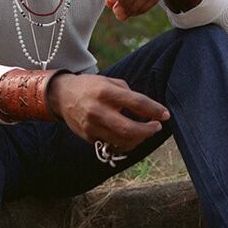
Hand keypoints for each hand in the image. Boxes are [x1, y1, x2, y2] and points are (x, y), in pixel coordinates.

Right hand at [48, 73, 169, 151]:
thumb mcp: (110, 82)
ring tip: (145, 131)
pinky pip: (112, 144)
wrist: (62, 96)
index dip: (154, 110)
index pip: (136, 102)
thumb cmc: (91, 86)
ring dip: (139, 139)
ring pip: (122, 141)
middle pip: (129, 129)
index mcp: (106, 92)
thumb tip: (147, 108)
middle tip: (157, 126)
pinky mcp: (89, 138)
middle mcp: (98, 110)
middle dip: (148, 131)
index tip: (166, 114)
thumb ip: (128, 94)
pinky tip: (131, 137)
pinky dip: (125, 143)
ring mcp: (92, 127)